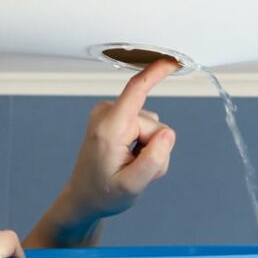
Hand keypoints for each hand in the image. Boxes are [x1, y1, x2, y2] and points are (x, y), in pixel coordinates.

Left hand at [60, 58, 178, 220]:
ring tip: (130, 166)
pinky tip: (129, 159)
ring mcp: (110, 114)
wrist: (84, 197)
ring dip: (150, 150)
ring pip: (153, 128)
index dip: (156, 73)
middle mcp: (107, 114)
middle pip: (154, 124)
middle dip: (155, 149)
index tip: (172, 60)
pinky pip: (146, 128)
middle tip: (137, 170)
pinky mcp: (117, 117)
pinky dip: (144, 146)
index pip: (136, 91)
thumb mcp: (132, 185)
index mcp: (109, 128)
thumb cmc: (104, 193)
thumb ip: (154, 160)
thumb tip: (168, 133)